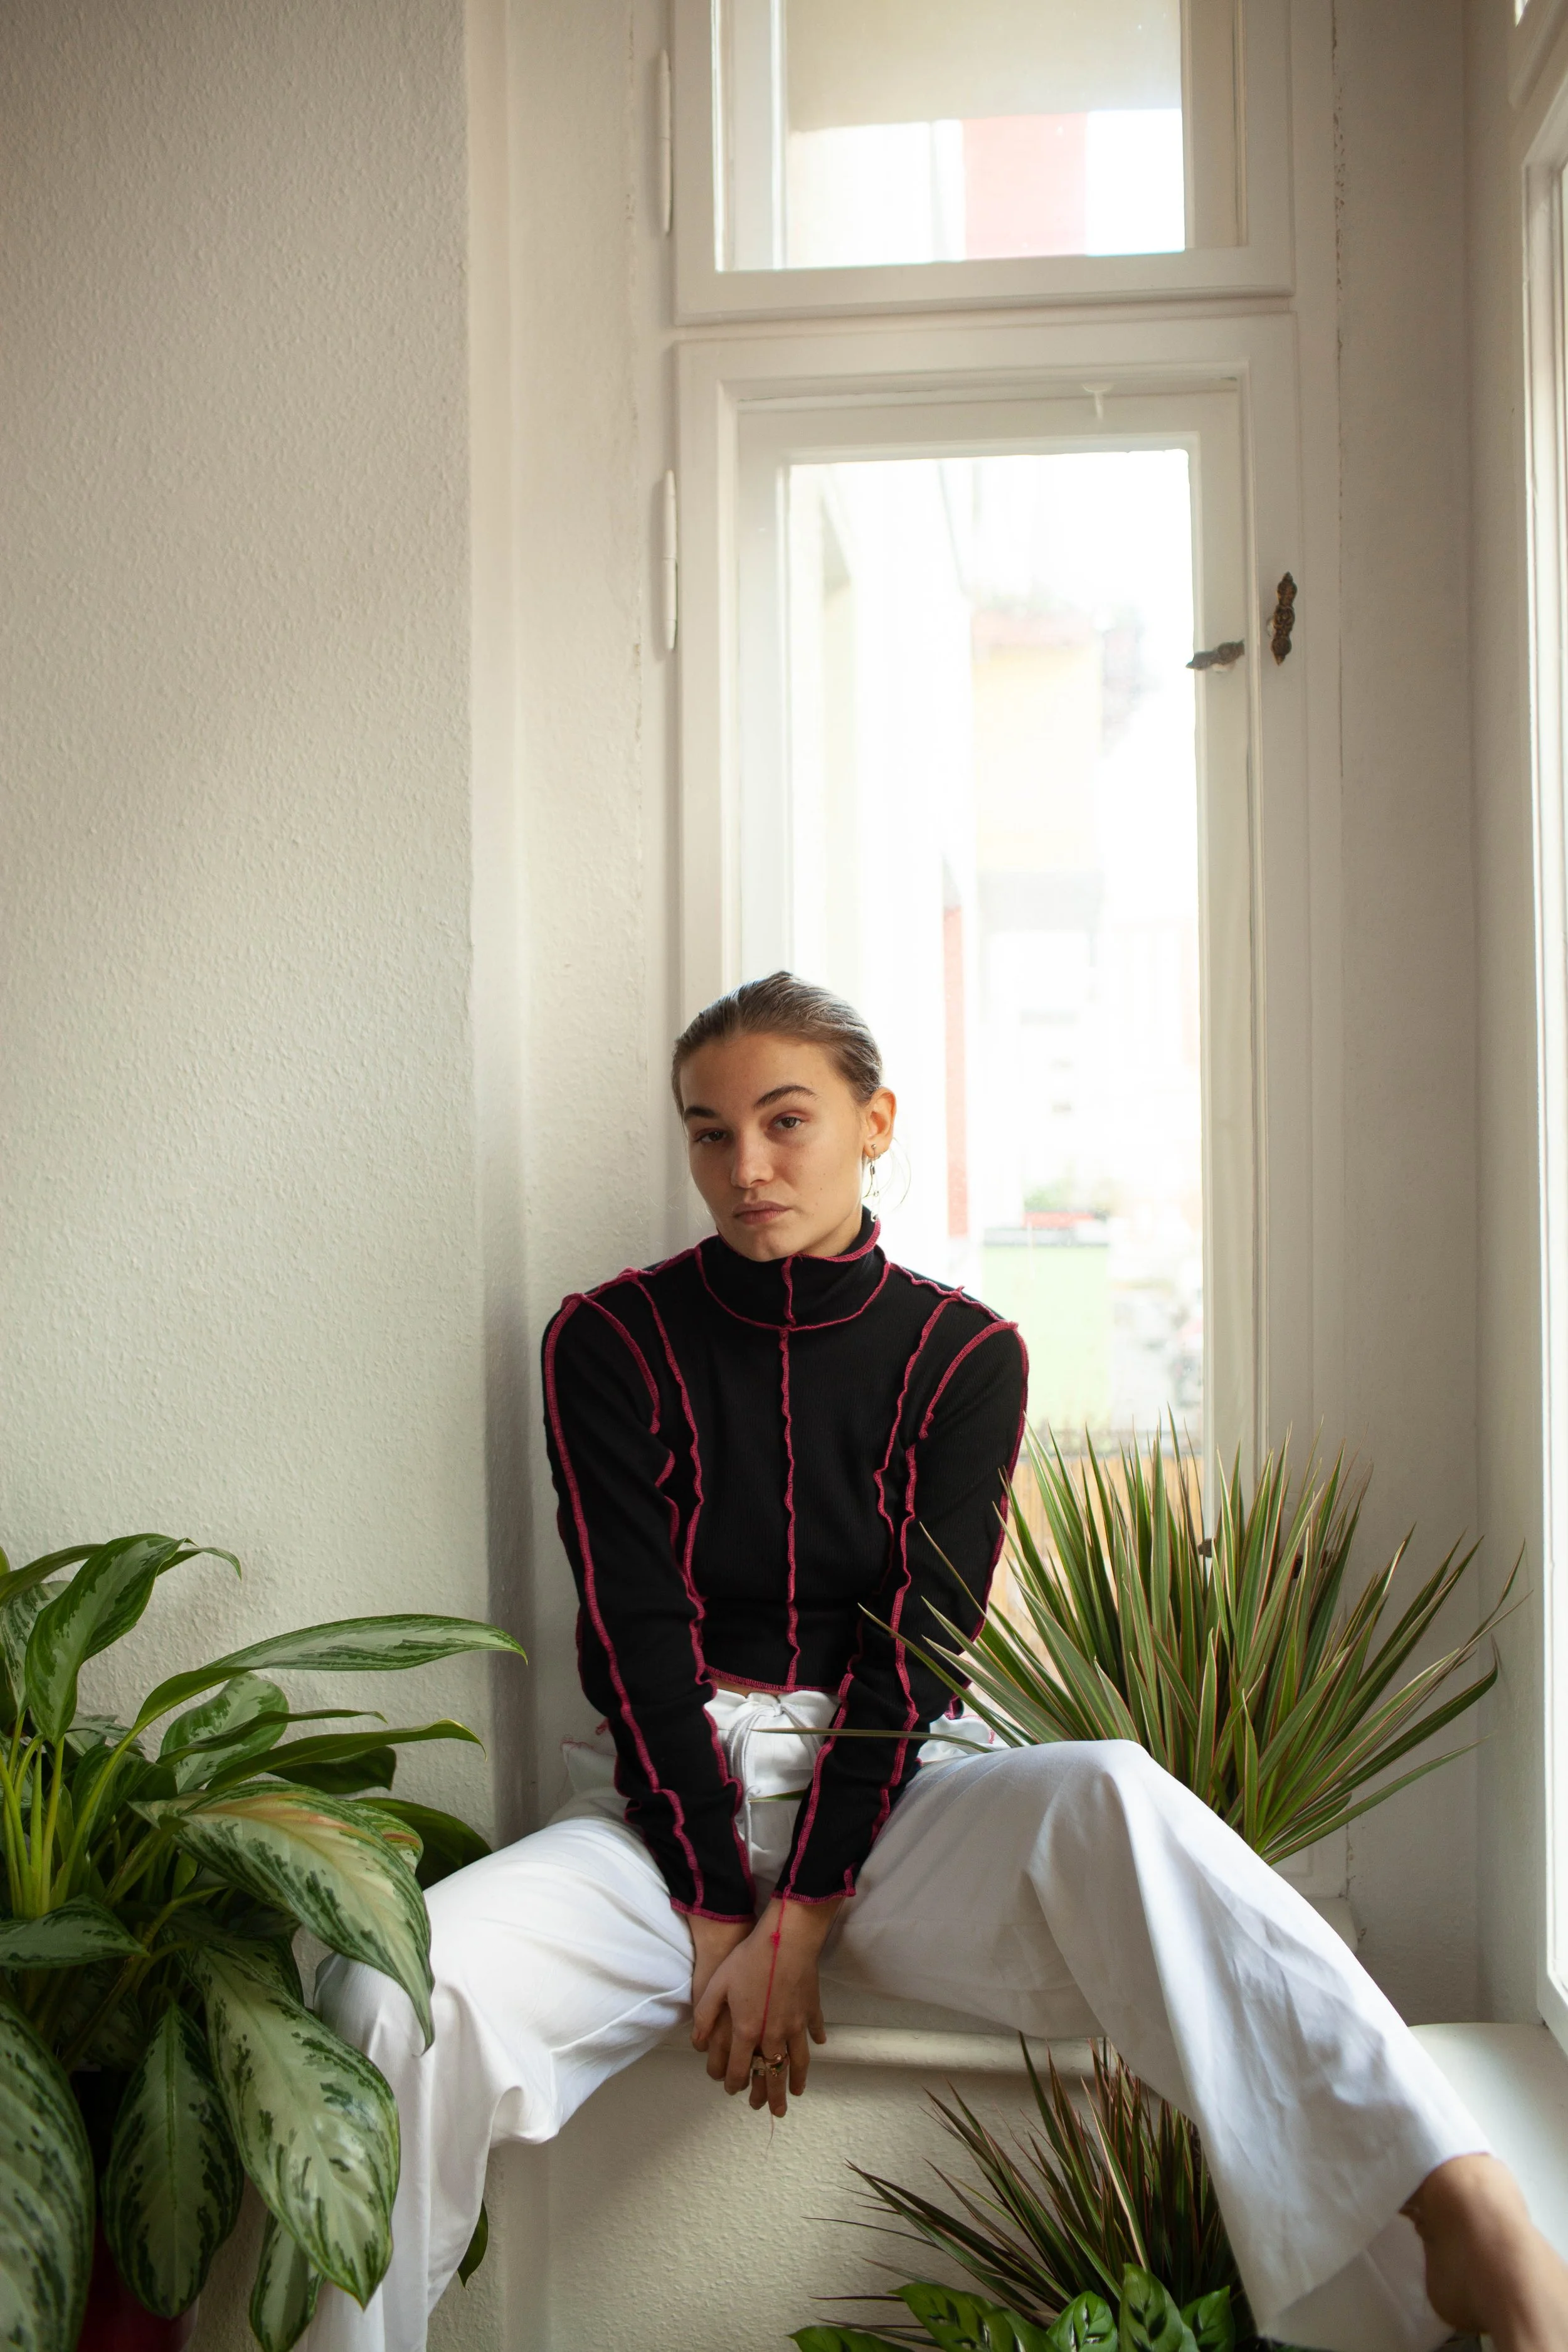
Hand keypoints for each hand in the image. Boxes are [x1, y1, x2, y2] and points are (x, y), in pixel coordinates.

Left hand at [690, 1895, 838, 2116]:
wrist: (785, 1941)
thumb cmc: (748, 1960)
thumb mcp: (716, 1985)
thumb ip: (705, 2017)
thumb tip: (698, 2044)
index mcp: (747, 2031)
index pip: (739, 2069)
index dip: (735, 2084)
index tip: (734, 2091)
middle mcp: (773, 2036)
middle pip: (772, 2075)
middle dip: (771, 2096)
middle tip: (771, 2110)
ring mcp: (795, 2025)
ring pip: (797, 2062)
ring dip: (795, 2081)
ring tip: (795, 2093)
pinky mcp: (811, 2011)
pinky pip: (813, 2032)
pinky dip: (814, 2042)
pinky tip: (817, 2046)